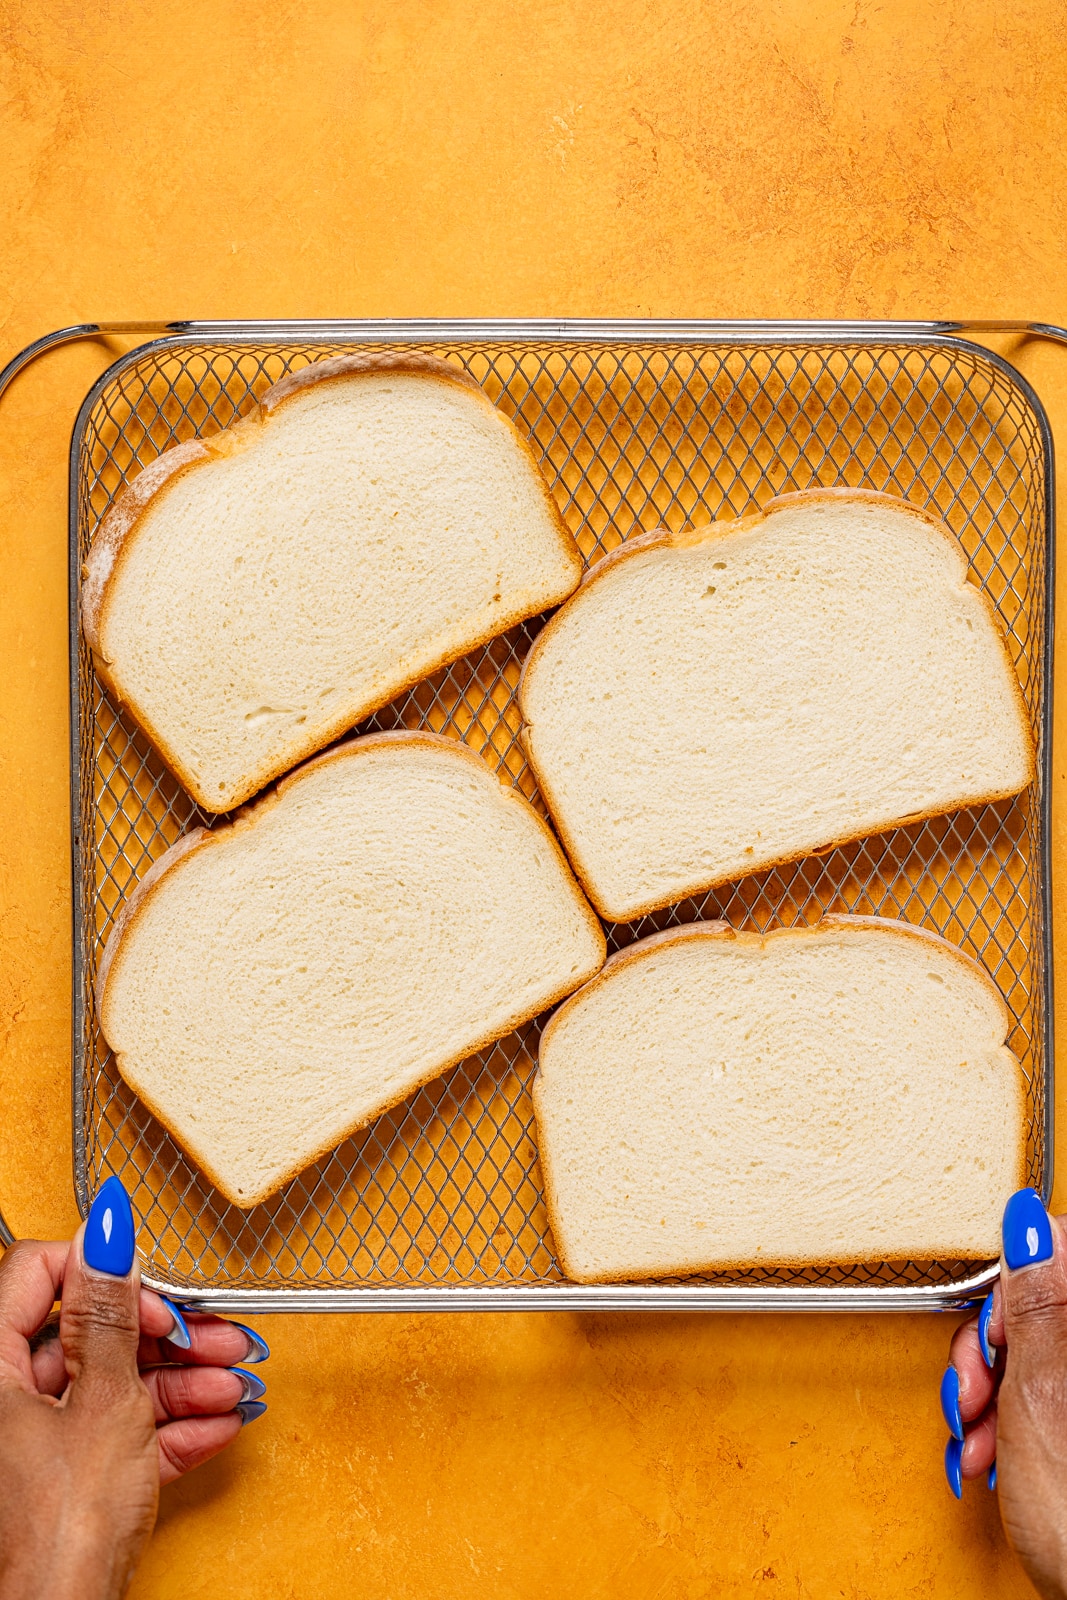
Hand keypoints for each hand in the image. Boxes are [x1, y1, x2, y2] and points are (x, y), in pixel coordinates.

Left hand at [0, 1177, 268, 1599]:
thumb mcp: (107, 1400)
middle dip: (165, 1336)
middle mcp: (5, 1396)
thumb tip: (106, 1235)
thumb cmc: (66, 1526)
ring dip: (181, 1383)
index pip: (39, 1273)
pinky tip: (216, 1423)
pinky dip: (167, 1426)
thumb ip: (111, 1313)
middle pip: (89, 1333)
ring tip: (230, 1385)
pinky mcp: (66, 1476)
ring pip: (113, 1382)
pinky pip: (118, 1430)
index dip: (104, 1275)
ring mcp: (33, 1438)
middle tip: (212, 1336)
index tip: (152, 1289)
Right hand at [942, 1187, 1066, 1597]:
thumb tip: (1028, 1224)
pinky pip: (1045, 1395)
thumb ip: (1032, 1303)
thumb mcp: (1041, 1398)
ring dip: (992, 1393)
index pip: (1065, 1244)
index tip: (995, 1318)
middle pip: (1043, 1305)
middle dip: (992, 1347)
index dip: (1018, 1271)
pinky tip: (996, 1454)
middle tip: (978, 1388)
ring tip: (980, 1439)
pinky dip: (1010, 1420)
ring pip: (1037, 1353)